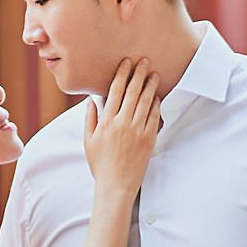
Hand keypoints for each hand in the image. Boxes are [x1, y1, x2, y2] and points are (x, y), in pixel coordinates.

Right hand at [83, 57, 159, 195]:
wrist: (116, 185)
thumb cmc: (100, 164)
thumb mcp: (89, 140)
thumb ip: (90, 119)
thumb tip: (91, 100)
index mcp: (107, 121)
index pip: (115, 91)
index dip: (121, 74)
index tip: (126, 62)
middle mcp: (122, 123)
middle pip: (132, 92)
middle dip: (138, 74)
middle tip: (144, 60)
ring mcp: (137, 131)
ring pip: (145, 102)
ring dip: (150, 86)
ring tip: (154, 74)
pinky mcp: (148, 139)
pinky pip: (154, 118)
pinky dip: (156, 105)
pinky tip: (157, 96)